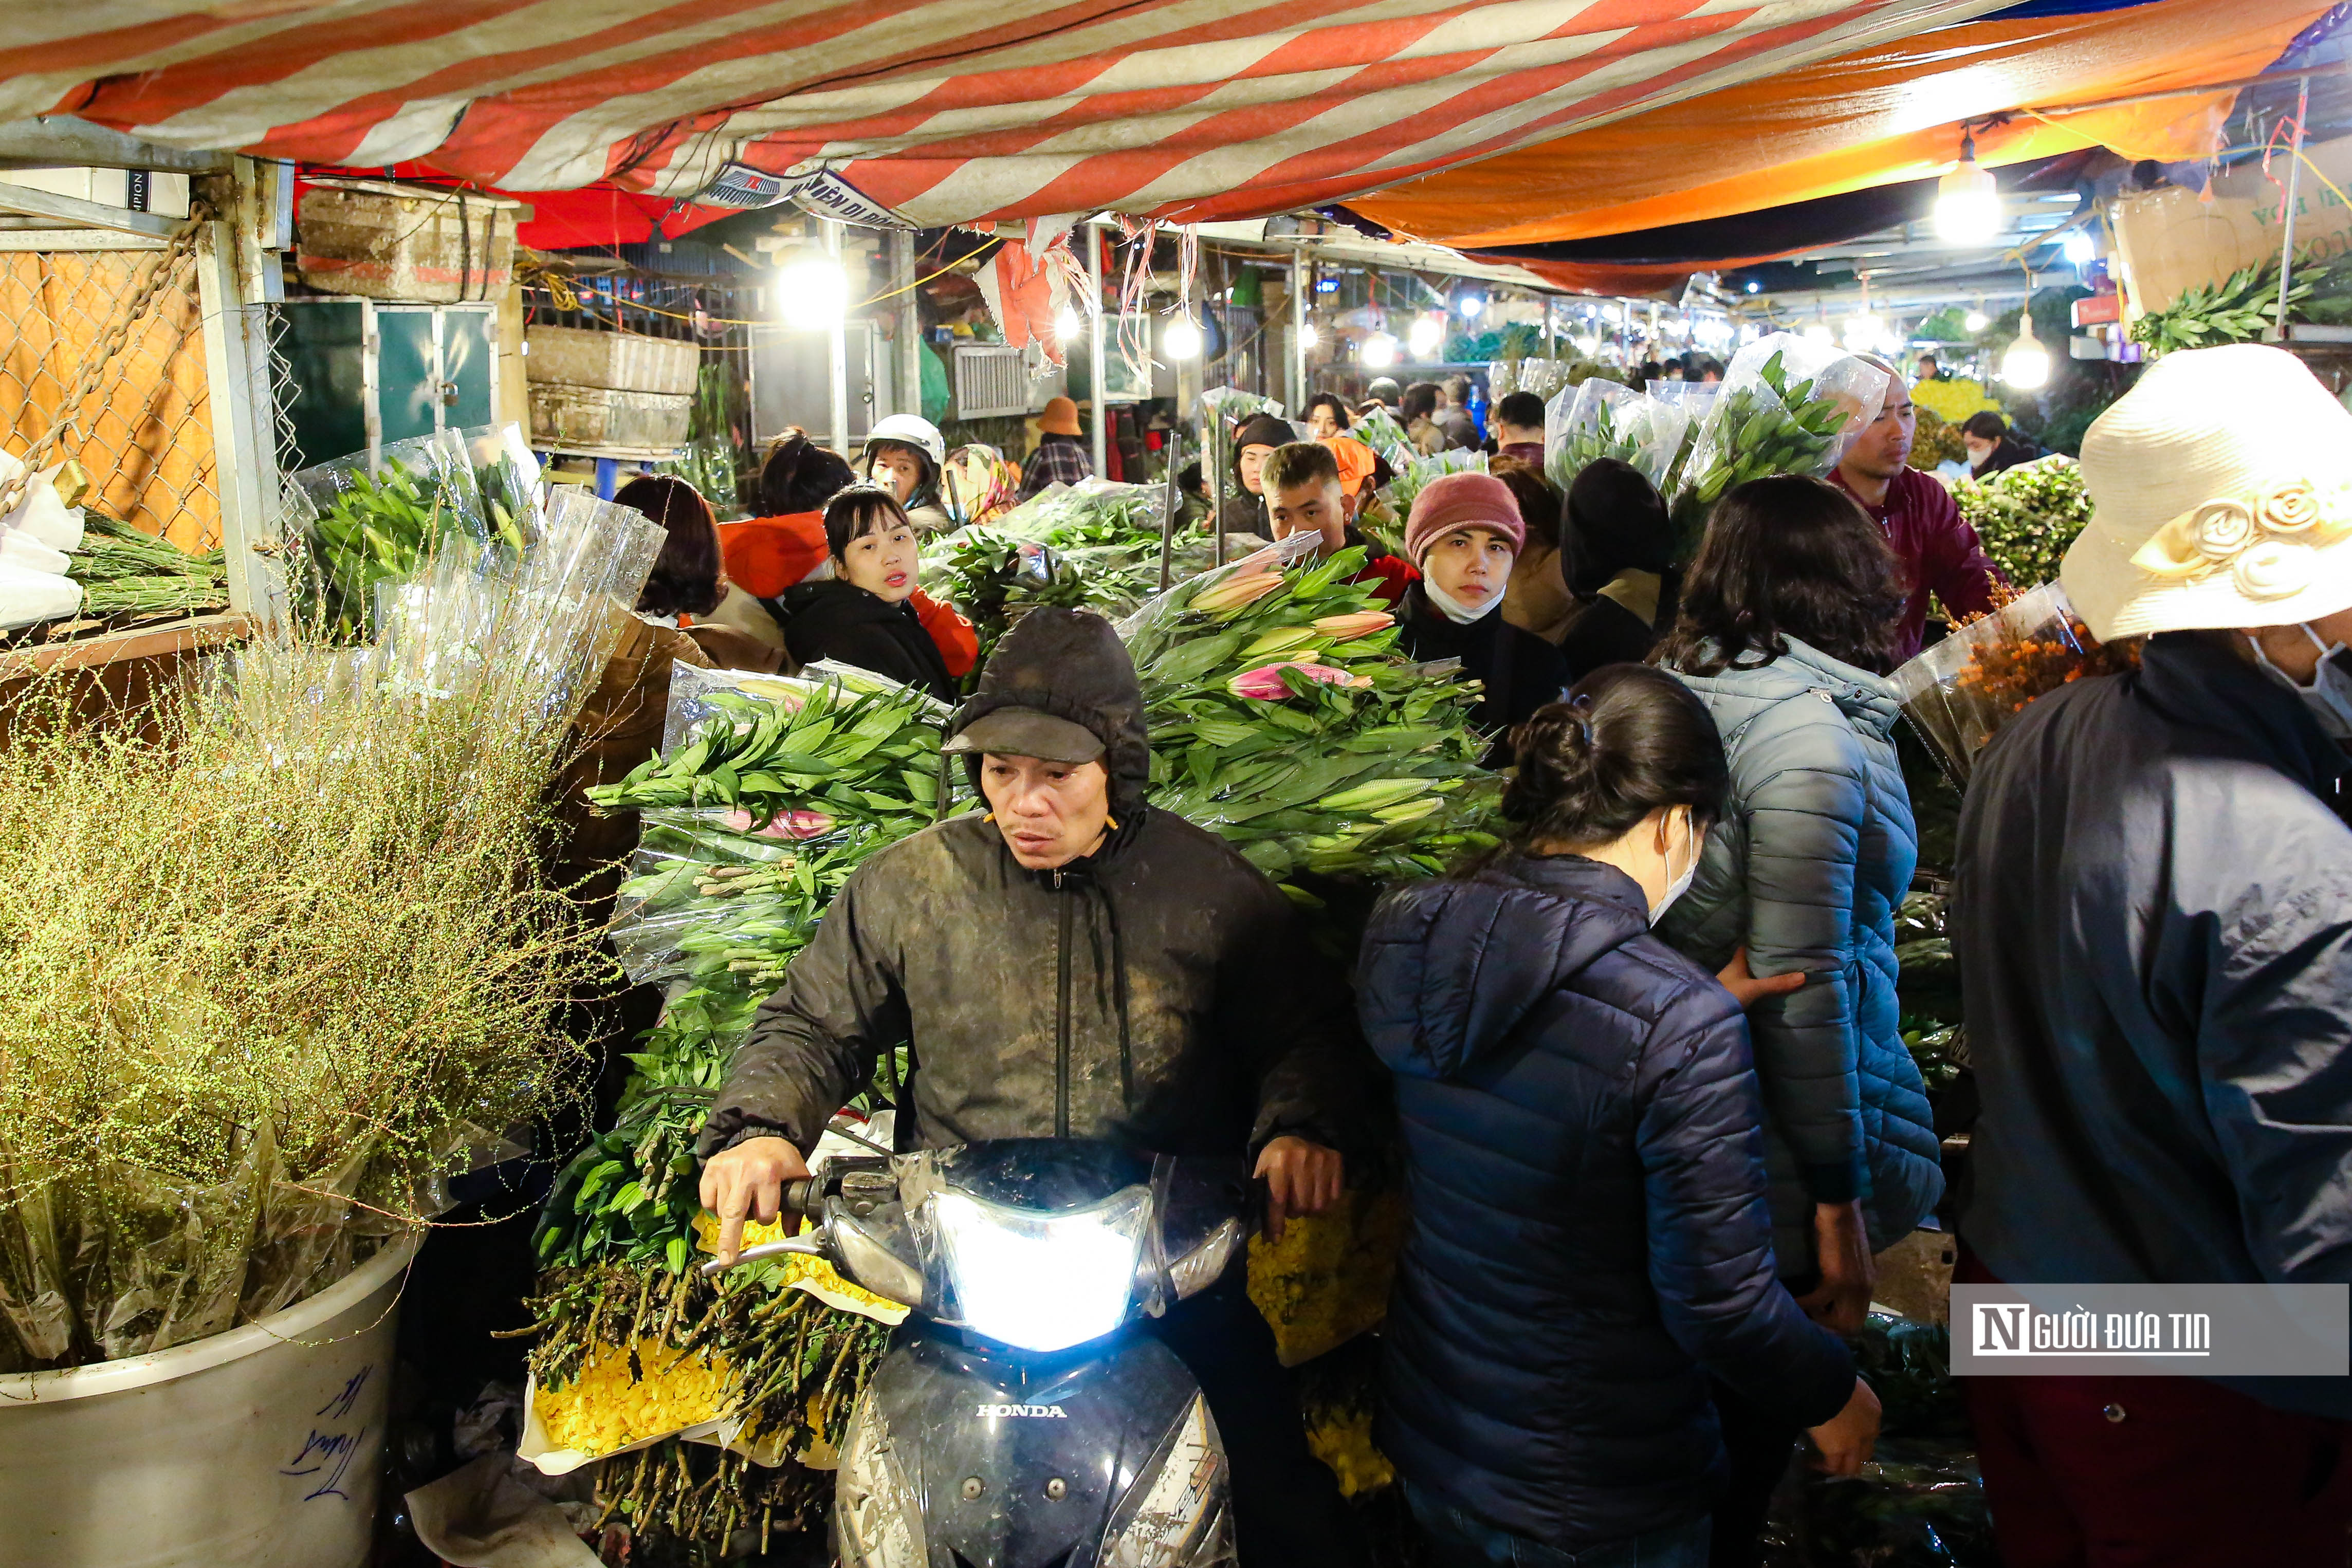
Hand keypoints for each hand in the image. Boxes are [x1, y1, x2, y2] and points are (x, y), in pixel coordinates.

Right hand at [697, 1136, 810, 1265]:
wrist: (763, 1136)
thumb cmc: (781, 1161)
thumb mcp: (797, 1178)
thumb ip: (796, 1207)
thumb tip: (791, 1233)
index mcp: (769, 1173)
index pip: (764, 1214)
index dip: (767, 1216)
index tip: (770, 1210)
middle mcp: (744, 1170)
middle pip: (734, 1214)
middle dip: (729, 1240)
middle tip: (727, 1260)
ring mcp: (725, 1168)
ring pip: (722, 1210)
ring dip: (731, 1215)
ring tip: (743, 1198)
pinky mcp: (711, 1167)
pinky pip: (707, 1201)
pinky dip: (715, 1206)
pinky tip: (728, 1195)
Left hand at [1254, 1136, 1343, 1242]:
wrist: (1299, 1132)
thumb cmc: (1276, 1157)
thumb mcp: (1263, 1171)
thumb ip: (1262, 1198)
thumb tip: (1268, 1236)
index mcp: (1279, 1163)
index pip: (1278, 1201)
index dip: (1275, 1223)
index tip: (1275, 1240)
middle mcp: (1302, 1160)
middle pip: (1300, 1206)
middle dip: (1294, 1212)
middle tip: (1291, 1205)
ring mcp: (1322, 1161)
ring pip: (1319, 1206)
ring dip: (1310, 1210)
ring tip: (1304, 1200)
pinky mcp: (1336, 1162)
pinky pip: (1334, 1198)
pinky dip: (1325, 1203)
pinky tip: (1317, 1194)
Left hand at [1716, 947, 1805, 1010]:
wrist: (1706, 1016)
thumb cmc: (1727, 995)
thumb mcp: (1753, 988)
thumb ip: (1776, 983)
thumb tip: (1803, 976)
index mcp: (1735, 964)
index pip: (1745, 948)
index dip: (1755, 943)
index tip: (1768, 939)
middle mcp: (1732, 972)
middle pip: (1748, 963)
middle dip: (1761, 961)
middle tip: (1778, 958)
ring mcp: (1731, 985)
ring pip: (1747, 976)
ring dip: (1758, 976)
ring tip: (1777, 973)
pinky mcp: (1732, 998)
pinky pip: (1747, 989)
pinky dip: (1756, 989)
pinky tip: (1766, 992)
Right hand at [1795, 1200, 1874, 1334]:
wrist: (1840, 1211)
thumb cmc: (1842, 1229)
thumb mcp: (1852, 1259)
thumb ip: (1848, 1277)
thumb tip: (1832, 1294)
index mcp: (1869, 1284)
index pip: (1858, 1320)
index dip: (1838, 1325)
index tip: (1820, 1321)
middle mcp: (1865, 1289)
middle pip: (1849, 1326)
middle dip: (1828, 1328)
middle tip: (1809, 1321)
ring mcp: (1853, 1286)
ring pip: (1836, 1320)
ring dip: (1816, 1319)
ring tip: (1800, 1312)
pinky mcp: (1836, 1280)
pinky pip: (1818, 1301)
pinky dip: (1803, 1303)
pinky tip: (1792, 1300)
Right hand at [1805, 1377, 1881, 1476]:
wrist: (1823, 1382)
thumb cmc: (1833, 1376)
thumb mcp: (1847, 1383)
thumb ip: (1847, 1395)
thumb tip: (1834, 1397)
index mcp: (1873, 1410)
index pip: (1870, 1429)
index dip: (1858, 1433)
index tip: (1844, 1433)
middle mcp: (1869, 1430)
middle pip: (1866, 1451)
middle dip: (1854, 1454)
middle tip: (1838, 1453)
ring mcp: (1855, 1443)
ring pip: (1853, 1466)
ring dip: (1840, 1467)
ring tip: (1825, 1465)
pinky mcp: (1837, 1450)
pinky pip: (1832, 1466)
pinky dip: (1822, 1467)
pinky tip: (1811, 1464)